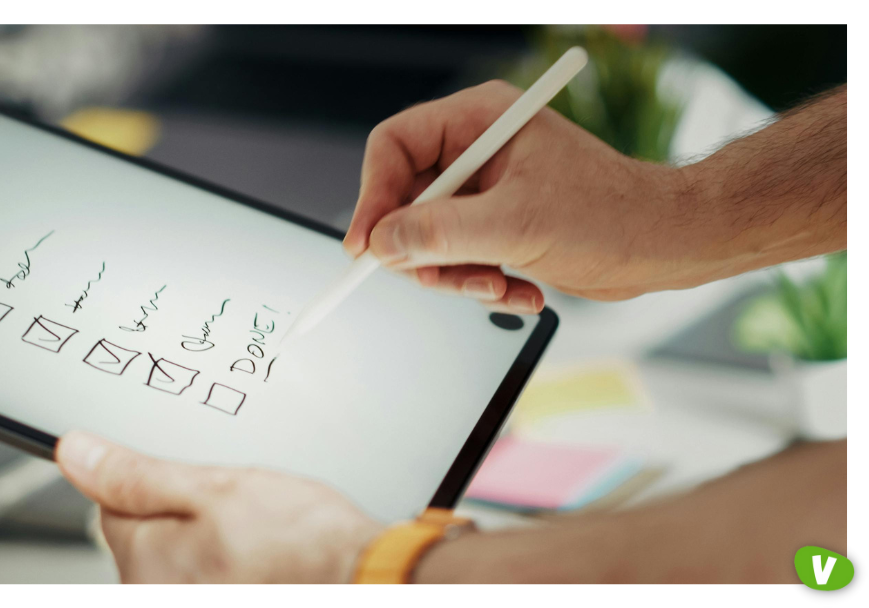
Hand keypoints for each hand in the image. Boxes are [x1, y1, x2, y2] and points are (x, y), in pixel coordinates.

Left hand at [56, 431, 383, 583]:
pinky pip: (206, 575)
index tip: (192, 480)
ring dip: (209, 540)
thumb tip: (76, 454)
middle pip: (147, 536)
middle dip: (184, 513)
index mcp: (143, 562)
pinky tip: (260, 556)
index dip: (156, 480)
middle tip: (236, 506)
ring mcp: (186, 601)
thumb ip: (136, 474)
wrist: (361, 576)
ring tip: (255, 531)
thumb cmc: (300, 540)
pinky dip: (228, 563)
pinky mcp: (218, 601)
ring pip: (180, 558)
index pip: (114, 504)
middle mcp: (153, 593)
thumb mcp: (214, 486)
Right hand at [344, 80, 704, 306]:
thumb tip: (381, 243)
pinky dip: (480, 284)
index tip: (365, 247)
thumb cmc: (610, 216)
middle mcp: (476, 151)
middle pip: (404, 200)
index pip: (394, 146)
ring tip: (498, 289)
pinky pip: (456, 259)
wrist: (664, 246)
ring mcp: (485, 191)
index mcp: (479, 121)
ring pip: (427, 239)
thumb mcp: (516, 226)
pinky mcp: (496, 225)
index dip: (372, 196)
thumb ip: (441, 234)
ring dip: (456, 277)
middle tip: (443, 280)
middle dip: (423, 251)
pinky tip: (520, 292)